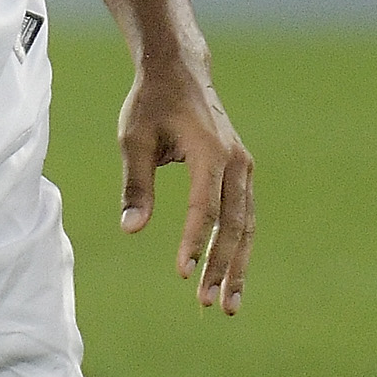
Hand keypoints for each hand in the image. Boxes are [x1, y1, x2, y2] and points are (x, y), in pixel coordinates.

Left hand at [116, 64, 253, 313]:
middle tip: (211, 305)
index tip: (182, 272)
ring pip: (245, 225)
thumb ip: (135, 184)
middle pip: (234, 224)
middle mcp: (235, 161)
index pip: (204, 205)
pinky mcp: (242, 173)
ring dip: (236, 265)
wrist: (180, 72)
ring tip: (227, 305)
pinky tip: (229, 276)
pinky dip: (238, 247)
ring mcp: (243, 167)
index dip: (193, 241)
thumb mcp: (133, 138)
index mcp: (209, 151)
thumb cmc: (151, 104)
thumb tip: (131, 229)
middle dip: (223, 267)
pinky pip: (244, 217)